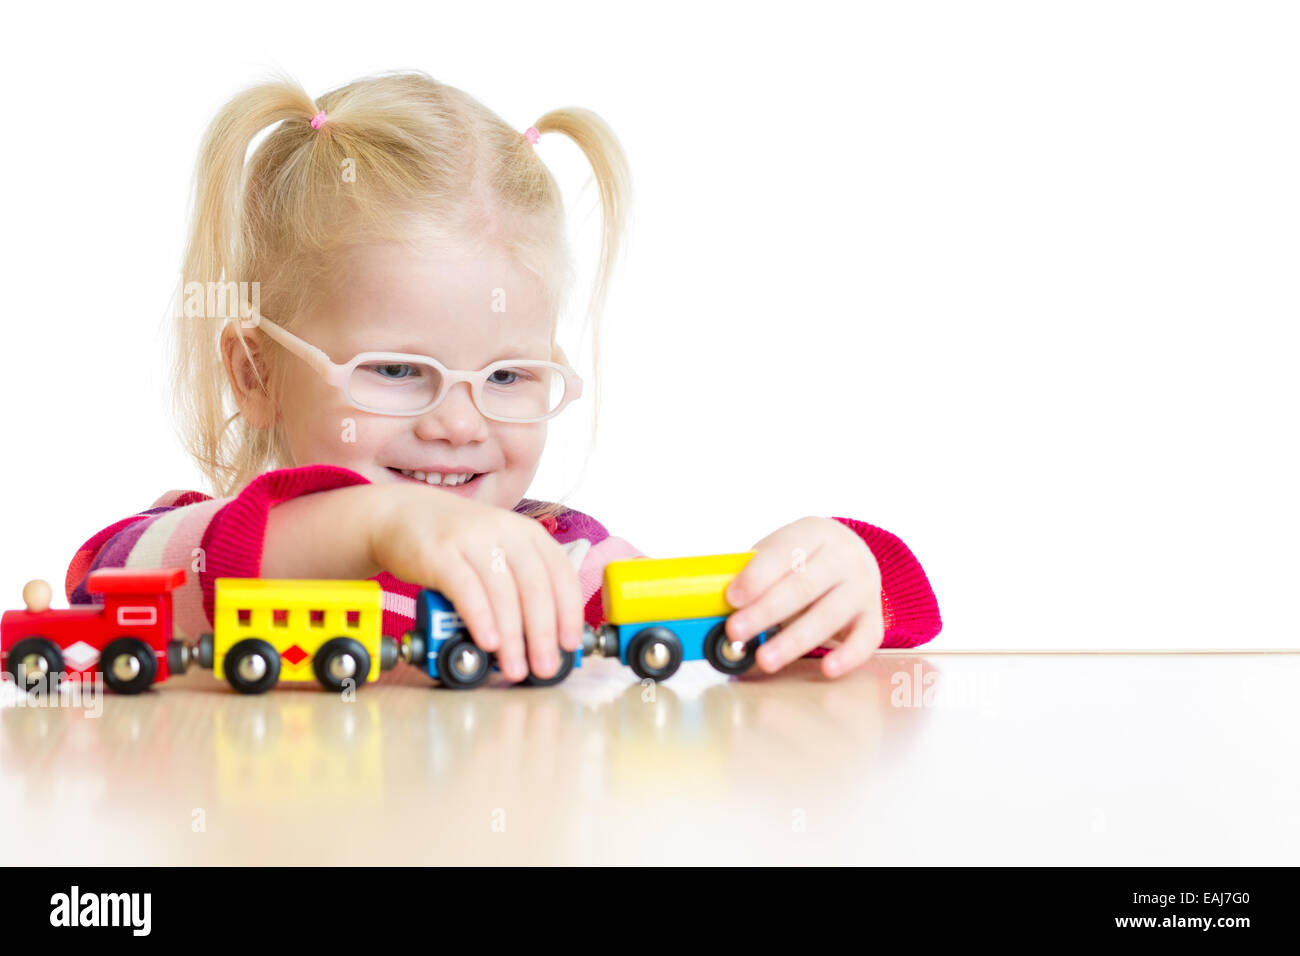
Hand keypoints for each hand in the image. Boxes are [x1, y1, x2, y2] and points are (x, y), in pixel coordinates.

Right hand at [368, 483, 583, 682]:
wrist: (402, 515)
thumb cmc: (457, 544)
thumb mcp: (499, 551)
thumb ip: (520, 584)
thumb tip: (542, 639)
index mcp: (528, 533)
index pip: (560, 574)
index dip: (569, 612)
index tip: (569, 645)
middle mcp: (505, 531)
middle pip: (535, 586)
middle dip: (543, 633)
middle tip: (545, 667)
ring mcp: (472, 539)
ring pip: (502, 592)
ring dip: (513, 636)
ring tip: (514, 668)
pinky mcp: (440, 552)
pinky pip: (466, 588)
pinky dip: (481, 618)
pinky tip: (487, 642)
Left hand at [723, 516, 883, 677]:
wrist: (853, 557)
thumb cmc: (803, 560)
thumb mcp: (780, 553)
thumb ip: (755, 575)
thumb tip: (719, 605)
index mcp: (814, 533)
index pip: (784, 552)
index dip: (757, 576)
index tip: (733, 597)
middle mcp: (843, 556)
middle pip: (804, 585)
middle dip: (766, 611)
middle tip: (737, 631)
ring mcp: (863, 586)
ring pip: (829, 615)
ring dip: (794, 640)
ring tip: (766, 659)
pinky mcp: (874, 616)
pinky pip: (866, 638)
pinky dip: (848, 655)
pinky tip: (828, 668)